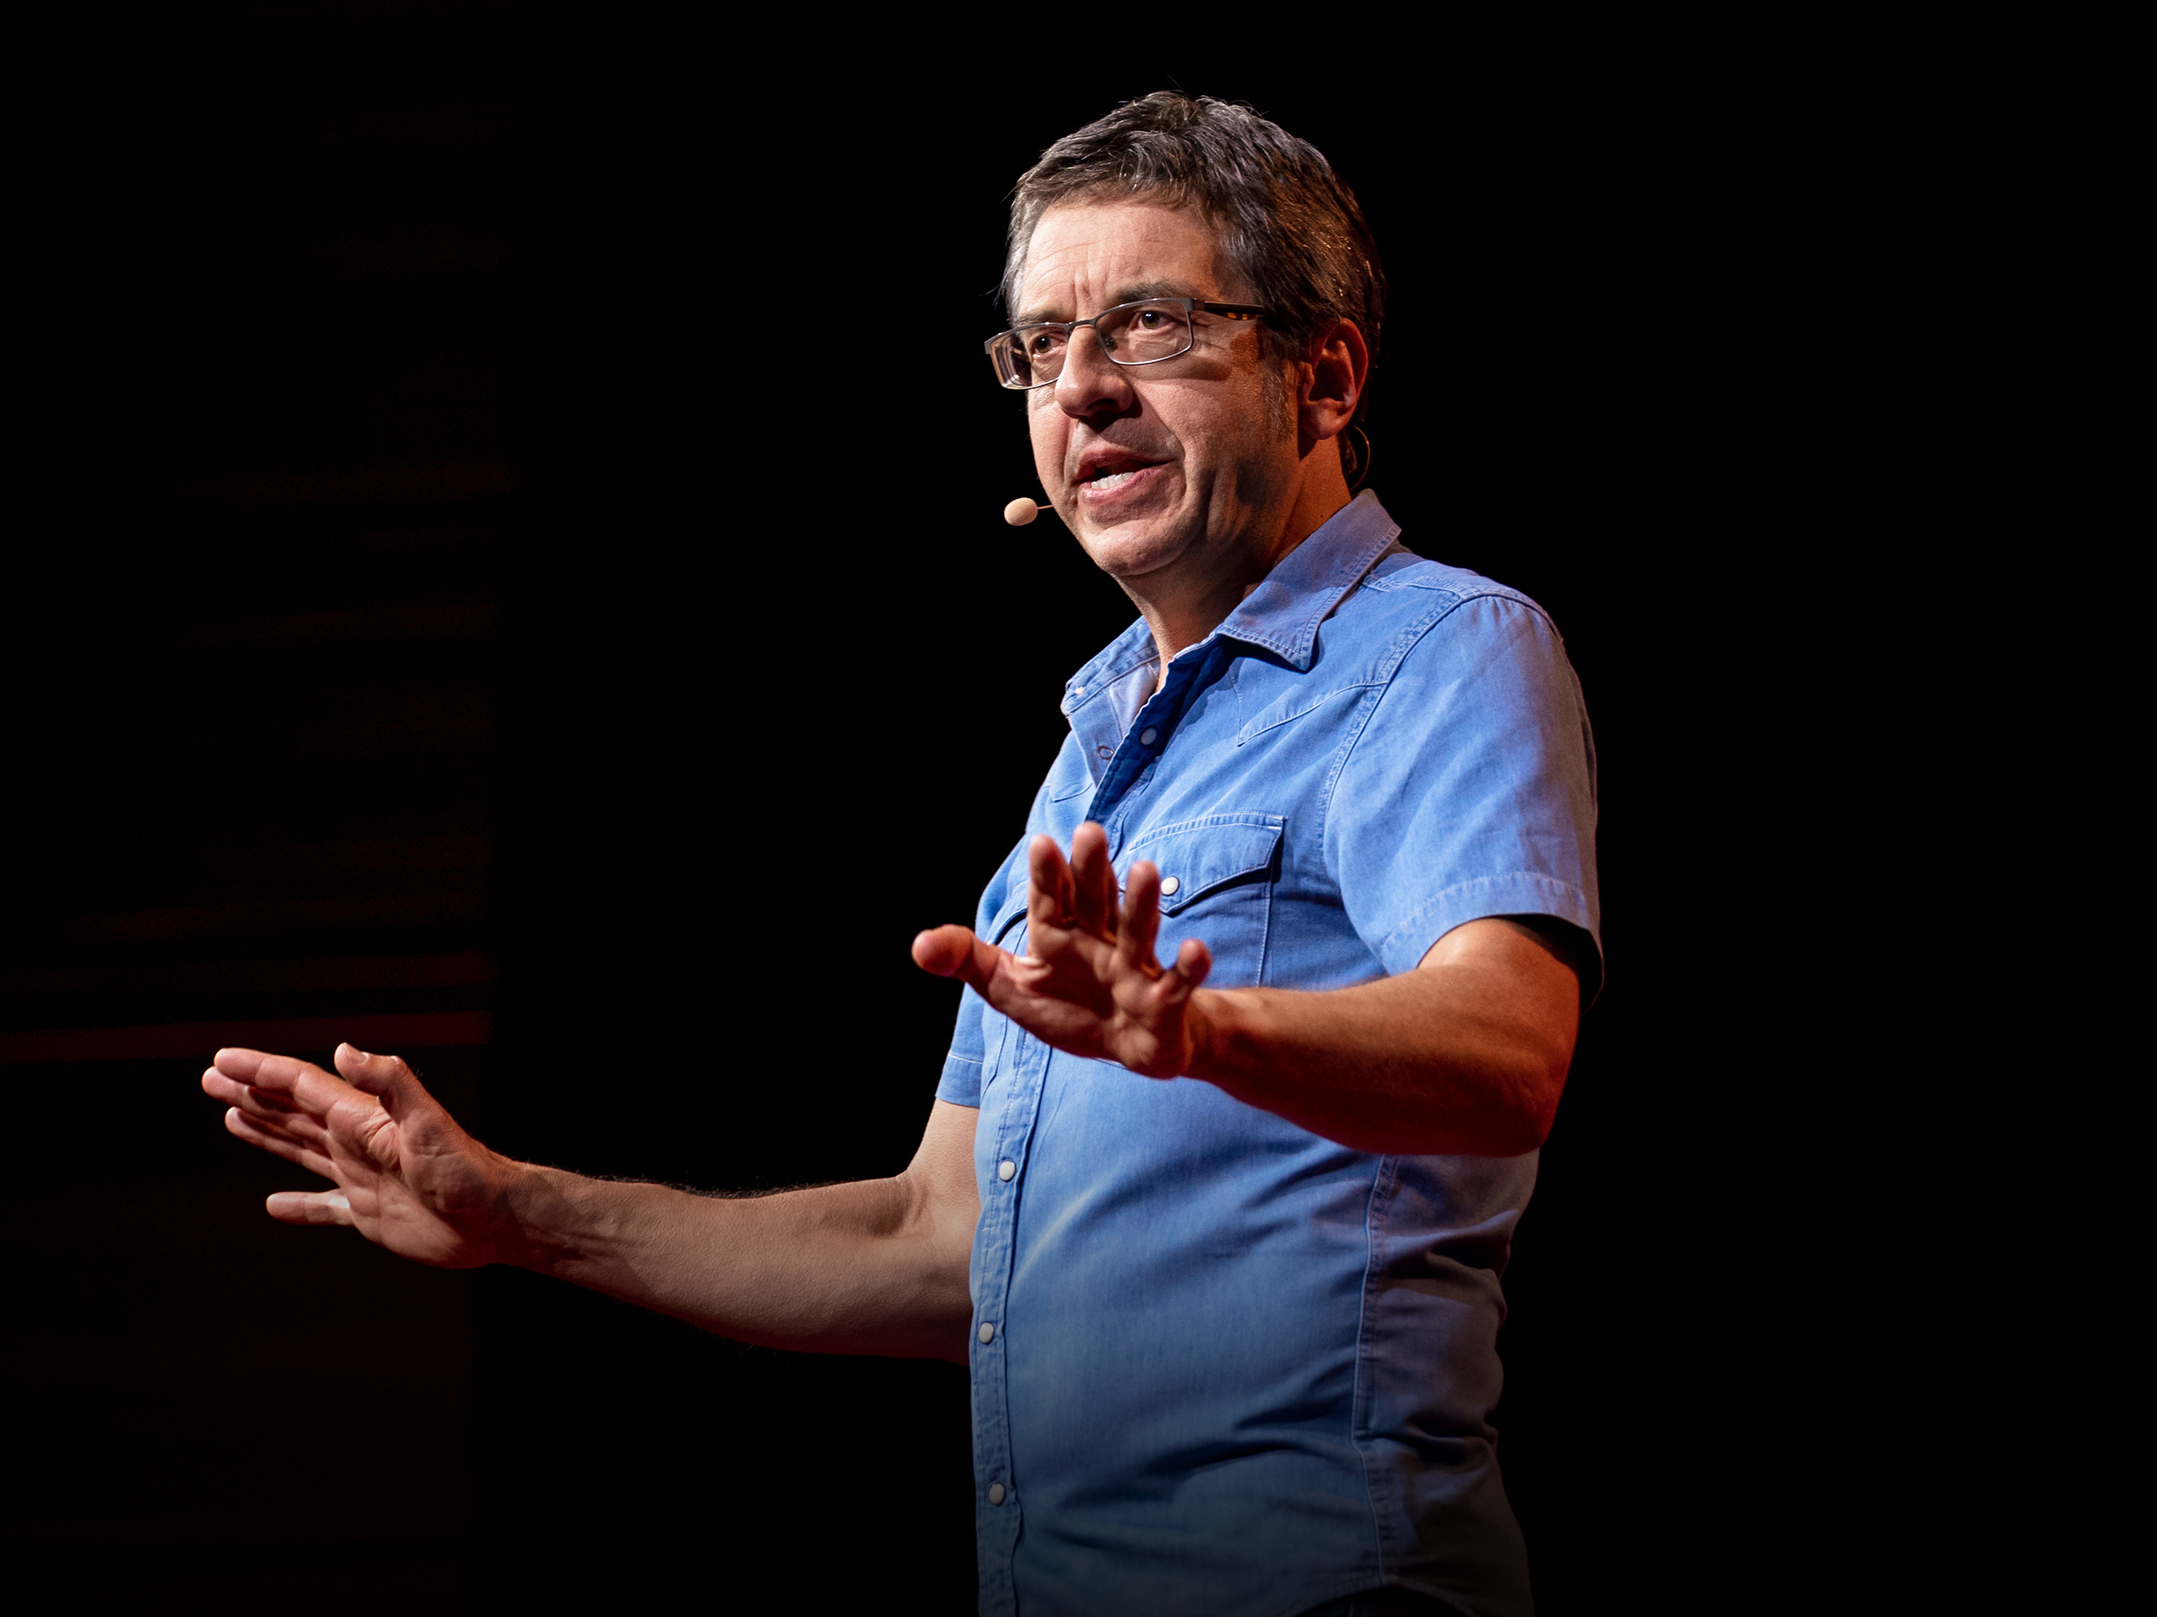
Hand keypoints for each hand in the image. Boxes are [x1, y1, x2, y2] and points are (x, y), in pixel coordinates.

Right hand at [202, 1044, 519, 1267]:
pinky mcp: (369, 1213)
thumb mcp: (428, 1121)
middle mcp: (357, 1142)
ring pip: (302, 1149)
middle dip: (252, 1093)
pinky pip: (324, 1207)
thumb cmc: (465, 1168)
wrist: (493, 1218)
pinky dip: (298, 1206)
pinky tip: (274, 1205)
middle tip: (211, 1078)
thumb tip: (345, 1049)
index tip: (221, 1059)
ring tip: (232, 1115)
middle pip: (293, 1111)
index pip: (301, 1086)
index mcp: (362, 1118)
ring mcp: (361, 1176)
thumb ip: (391, 1083)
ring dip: (266, 1132)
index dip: (261, 1071)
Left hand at [912, 822, 1212, 1077]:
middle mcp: (1098, 941)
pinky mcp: (1163, 1001)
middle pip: (1095, 901)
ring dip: (1140, 902)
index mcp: (1060, 934)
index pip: (1051, 900)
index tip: (1040, 843)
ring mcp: (1133, 969)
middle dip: (1093, 870)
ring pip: (1137, 931)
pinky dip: (1187, 967)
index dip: (1047, 876)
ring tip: (1146, 869)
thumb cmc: (1072, 1007)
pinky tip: (1195, 949)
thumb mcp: (1011, 988)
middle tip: (1089, 833)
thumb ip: (969, 960)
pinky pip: (1176, 982)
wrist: (1131, 1045)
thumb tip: (917, 946)